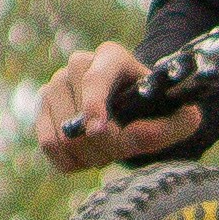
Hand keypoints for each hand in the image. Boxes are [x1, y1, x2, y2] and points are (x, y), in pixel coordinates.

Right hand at [33, 42, 199, 170]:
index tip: (98, 130)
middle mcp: (78, 64)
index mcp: (111, 56)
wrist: (125, 105)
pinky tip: (88, 157)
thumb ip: (177, 121)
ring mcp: (54, 85)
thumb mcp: (171, 111)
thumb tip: (173, 124)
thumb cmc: (149, 106)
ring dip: (91, 157)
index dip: (95, 105)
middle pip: (82, 121)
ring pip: (65, 137)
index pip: (96, 79)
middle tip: (125, 151)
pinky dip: (71, 162)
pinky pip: (49, 145)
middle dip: (107, 147)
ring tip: (108, 151)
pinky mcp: (41, 108)